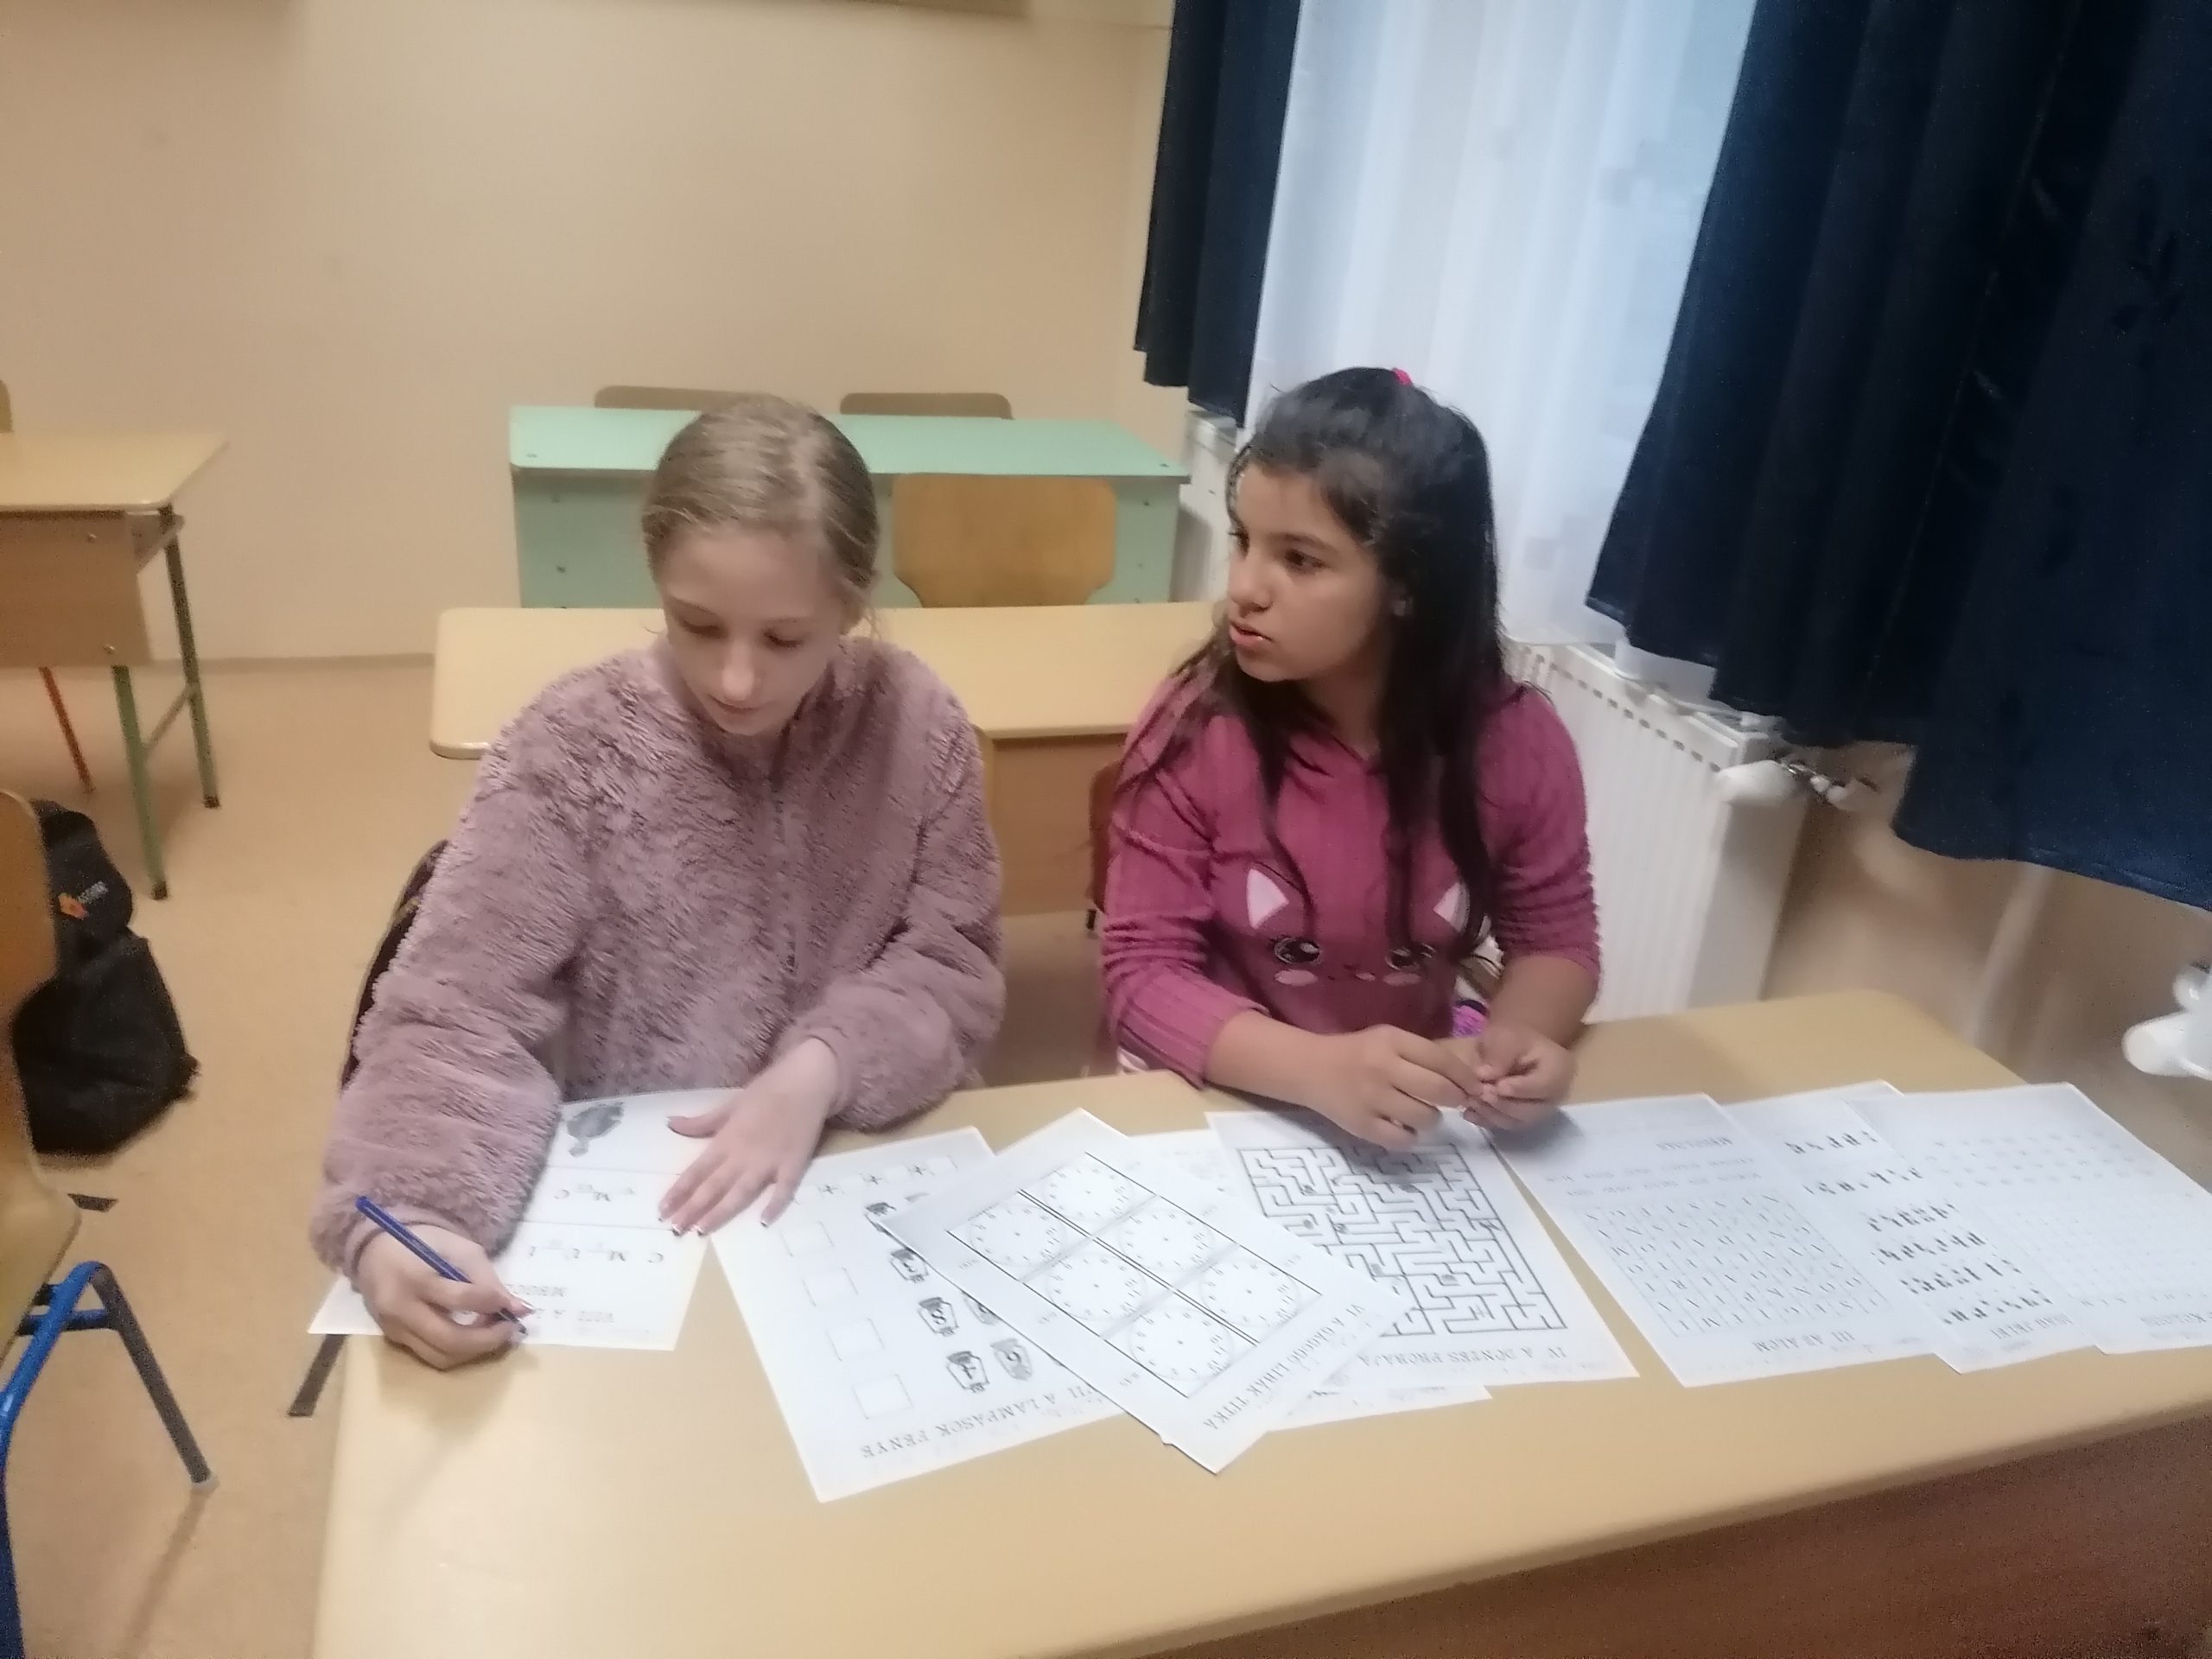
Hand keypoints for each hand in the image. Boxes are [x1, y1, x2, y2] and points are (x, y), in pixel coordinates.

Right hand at [355, 1225, 528, 1370]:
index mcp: (416, 1278)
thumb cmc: (424, 1243)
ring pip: (440, 1357)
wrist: (376, 1249)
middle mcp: (401, 1309)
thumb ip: (488, 1280)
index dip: (491, 1303)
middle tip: (509, 1329)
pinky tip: (472, 1336)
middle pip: (449, 1339)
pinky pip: (429, 1355)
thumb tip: (519, 1309)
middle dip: (487, 1339)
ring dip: (474, 1351)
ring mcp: (394, 1328)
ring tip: (493, 1333)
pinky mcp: (393, 1339)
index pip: (459, 1299)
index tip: (512, 1304)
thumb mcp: (459, 1249)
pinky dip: (457, 1351)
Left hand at [661, 1041, 838, 1231]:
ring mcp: (769, 1161)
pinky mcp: (793, 1164)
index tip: (662, 1210)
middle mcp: (743, 1155)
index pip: (696, 1171)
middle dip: (692, 1209)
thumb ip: (701, 1122)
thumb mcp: (729, 1105)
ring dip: (721, 1212)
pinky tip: (764, 1222)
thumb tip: (671, 1124)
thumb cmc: (766, 1091)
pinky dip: (775, 1205)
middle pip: (713, 1187)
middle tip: (675, 1230)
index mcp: (726, 1140)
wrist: (805, 1081)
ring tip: (703, 1231)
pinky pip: (783, 1189)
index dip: (678, 1192)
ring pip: (741, 1193)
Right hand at [1309, 1025, 1484, 1148]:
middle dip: (1456, 1099)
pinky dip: (1410, 1137)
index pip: (1442, 1060)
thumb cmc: (1357, 1053)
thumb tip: (1465, 1081)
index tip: (1475, 1087)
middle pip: (1438, 1090)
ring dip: (1432, 1119)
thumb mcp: (1387, 1040)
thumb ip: (1422, 1055)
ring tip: (1422, 1114)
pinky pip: (1402, 1139)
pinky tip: (1403, 1128)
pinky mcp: (1361, 1125)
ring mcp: (1371, 1098)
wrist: (1308, 1068)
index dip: (1466, 1077)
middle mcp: (1383, 1068)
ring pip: (1424, 1117)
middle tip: (1455, 1102)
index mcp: (1392, 1041)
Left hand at [1455, 1021, 1574, 1128]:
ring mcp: (1539, 1110)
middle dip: (1503, 1104)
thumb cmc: (1513, 1038)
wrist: (1513, 1048)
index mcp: (1560, 1070)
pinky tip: (1470, 1113)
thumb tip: (1485, 1075)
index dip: (1520, 1088)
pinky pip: (1507, 1126)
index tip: (1497, 1085)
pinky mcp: (1523, 1119)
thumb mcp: (1506, 1036)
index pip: (1544, 1085)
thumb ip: (1500, 1054)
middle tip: (1480, 1094)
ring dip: (1492, 1114)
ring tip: (1471, 1102)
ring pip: (1518, 1122)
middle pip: (1532, 1110)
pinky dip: (1488, 1121)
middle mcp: (1554, 1096)